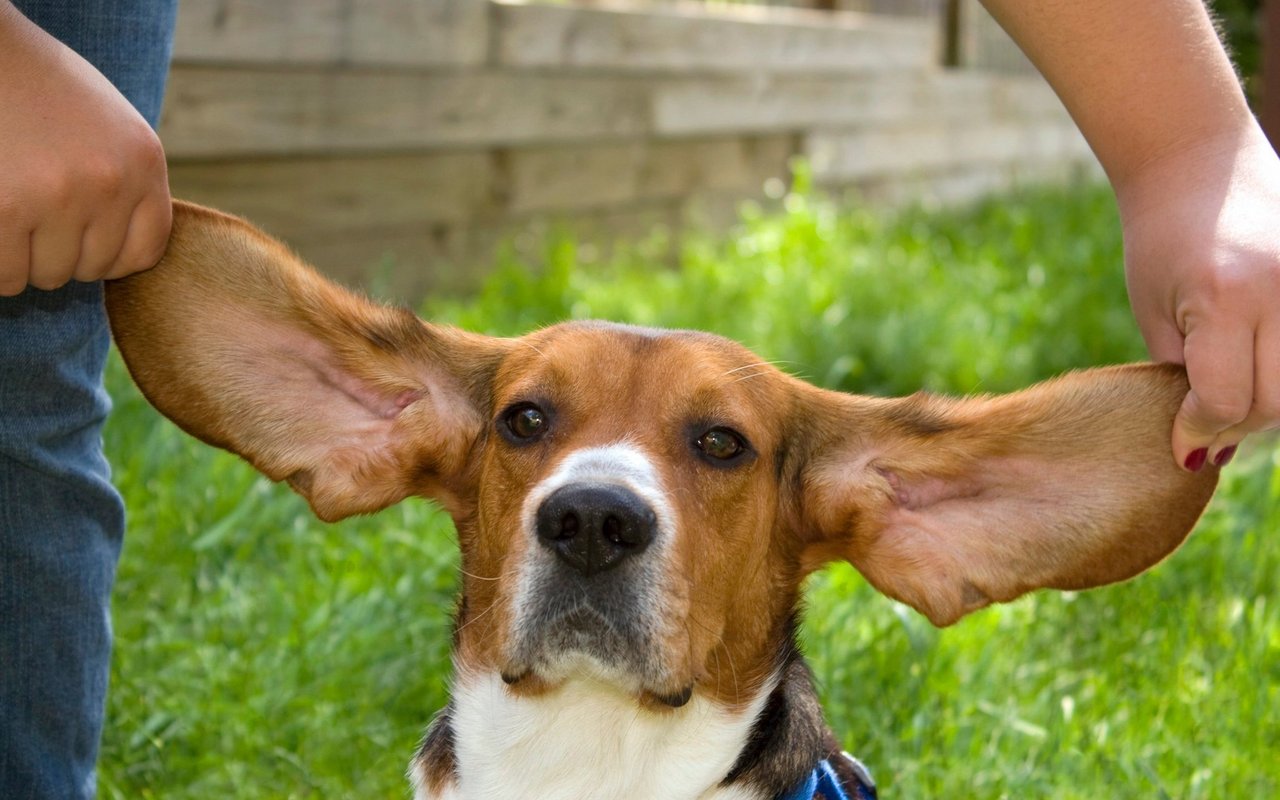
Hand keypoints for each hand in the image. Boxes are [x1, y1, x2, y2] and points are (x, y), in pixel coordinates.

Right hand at [0, 2, 170, 296]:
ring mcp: (59, 196)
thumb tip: (126, 252)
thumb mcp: (109, 126)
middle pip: (93, 268)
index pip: (144, 253)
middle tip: (38, 215)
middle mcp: (110, 182)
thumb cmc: (42, 87)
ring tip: (15, 211)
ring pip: (49, 275)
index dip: (110, 257)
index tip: (83, 241)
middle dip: (63, 253)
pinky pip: (7, 275)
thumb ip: (127, 181)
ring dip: (26, 258)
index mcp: (143, 161)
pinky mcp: (7, 209)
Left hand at [1121, 128, 1279, 469]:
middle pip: (1276, 402)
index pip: (1225, 401)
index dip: (1199, 431)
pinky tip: (1261, 363)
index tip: (1182, 444)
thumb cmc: (1160, 237)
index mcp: (1225, 298)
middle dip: (1237, 424)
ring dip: (1270, 401)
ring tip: (1234, 387)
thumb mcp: (1155, 312)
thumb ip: (1182, 376)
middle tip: (1206, 420)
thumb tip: (1210, 445)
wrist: (1196, 158)